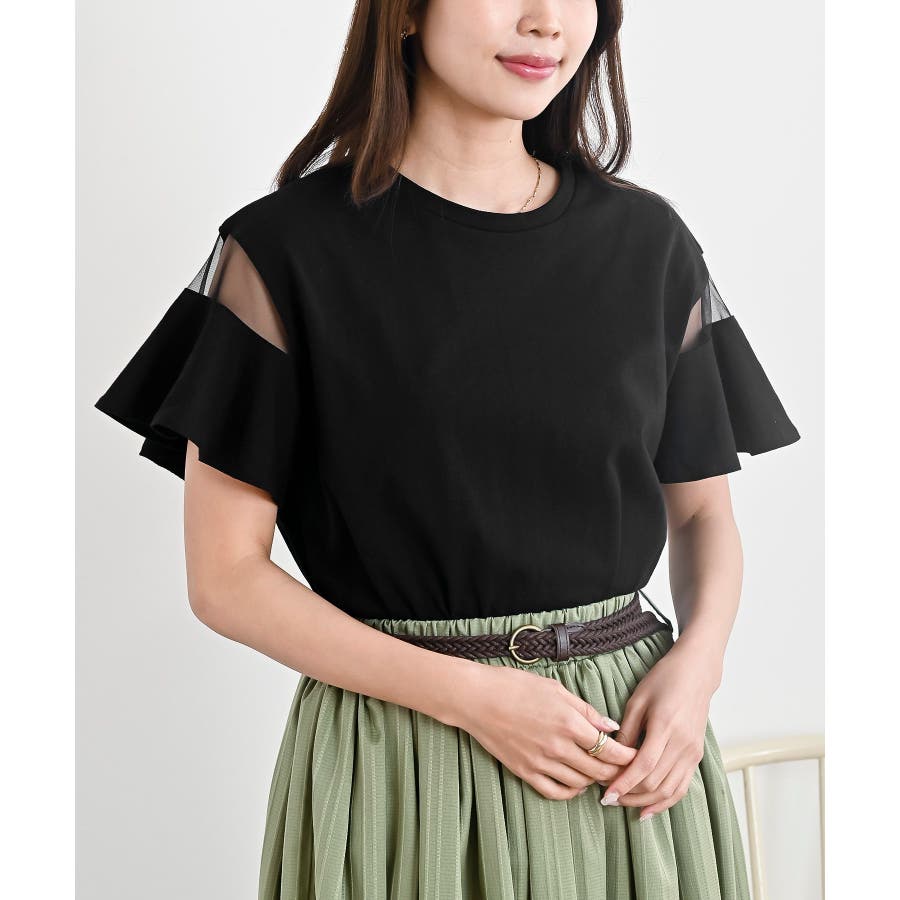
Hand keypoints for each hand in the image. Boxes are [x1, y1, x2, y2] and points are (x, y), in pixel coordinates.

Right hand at [451, 664, 636, 799]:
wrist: (477, 698)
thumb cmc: (515, 686)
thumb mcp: (555, 689)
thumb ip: (586, 710)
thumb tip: (611, 726)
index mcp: (568, 722)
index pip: (609, 749)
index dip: (627, 756)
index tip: (636, 756)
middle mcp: (558, 746)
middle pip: (599, 770)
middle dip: (616, 772)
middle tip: (623, 769)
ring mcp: (540, 762)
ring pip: (580, 783)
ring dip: (593, 781)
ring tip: (599, 773)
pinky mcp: (525, 772)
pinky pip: (555, 792)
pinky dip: (570, 792)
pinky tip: (575, 783)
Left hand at [598, 637, 720, 818]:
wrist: (696, 674)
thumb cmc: (663, 680)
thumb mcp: (638, 700)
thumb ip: (626, 730)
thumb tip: (612, 757)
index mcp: (665, 726)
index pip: (643, 765)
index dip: (624, 783)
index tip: (606, 794)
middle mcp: (682, 743)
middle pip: (654, 781)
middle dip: (629, 794)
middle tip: (607, 797)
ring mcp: (692, 752)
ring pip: (668, 790)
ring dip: (644, 802)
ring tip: (622, 803)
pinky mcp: (696, 756)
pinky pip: (681, 787)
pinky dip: (665, 802)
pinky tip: (648, 810)